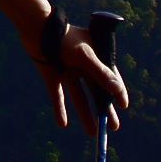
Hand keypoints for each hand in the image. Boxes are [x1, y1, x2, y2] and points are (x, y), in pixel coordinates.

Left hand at [22, 13, 130, 136]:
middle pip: (96, 92)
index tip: (123, 106)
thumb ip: (100, 73)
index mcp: (95, 56)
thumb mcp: (85, 56)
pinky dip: (60, 109)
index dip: (117, 92)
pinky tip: (63, 124)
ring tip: (93, 133)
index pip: (110, 77)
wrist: (37, 28)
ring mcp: (67, 70)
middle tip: (112, 128)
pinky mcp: (52, 75)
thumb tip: (117, 90)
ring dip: (85, 115)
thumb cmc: (64, 38)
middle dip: (104, 110)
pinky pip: (58, 95)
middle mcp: (82, 65)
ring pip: (79, 97)